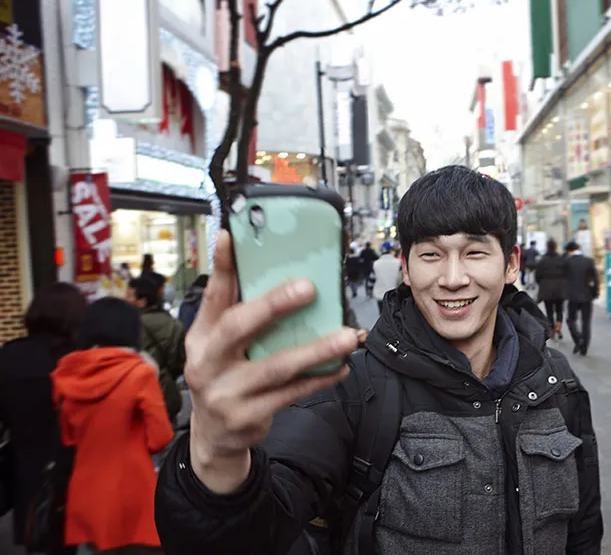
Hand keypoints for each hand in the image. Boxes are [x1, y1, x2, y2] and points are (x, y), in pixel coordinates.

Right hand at [184, 230, 357, 493]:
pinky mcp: (248, 417)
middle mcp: (207, 362)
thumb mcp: (218, 345)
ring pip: (276, 367)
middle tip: (309, 287)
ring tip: (347, 336)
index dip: (222, 265)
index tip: (232, 235)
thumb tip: (268, 268)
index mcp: (201, 336)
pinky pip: (292, 394)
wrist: (213, 438)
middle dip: (274, 305)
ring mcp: (226, 392)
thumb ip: (237, 312)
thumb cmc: (225, 375)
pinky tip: (342, 366)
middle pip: (238, 327)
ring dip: (316, 350)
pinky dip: (320, 379)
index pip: (212, 295)